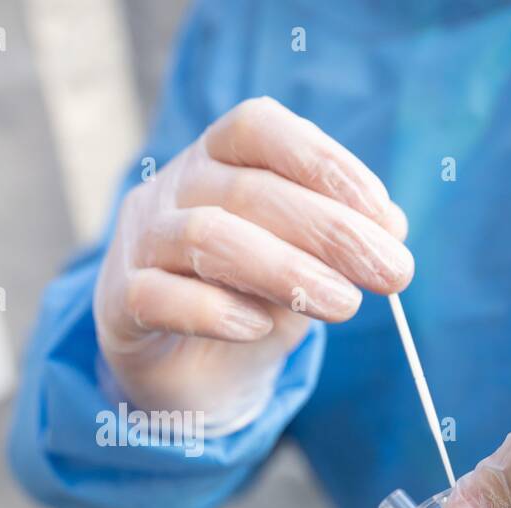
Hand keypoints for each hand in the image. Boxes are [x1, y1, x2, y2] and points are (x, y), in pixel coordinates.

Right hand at [94, 96, 412, 429]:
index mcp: (216, 159)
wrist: (186, 375)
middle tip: (391, 272)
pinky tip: (260, 330)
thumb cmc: (247, 302)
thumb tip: (390, 226)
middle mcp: (172, 188)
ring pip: (205, 236)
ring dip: (285, 269)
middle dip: (330, 230)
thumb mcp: (305, 267)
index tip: (383, 214)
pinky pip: (158, 296)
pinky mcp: (119, 302)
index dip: (322, 161)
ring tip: (343, 305)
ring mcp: (139, 242)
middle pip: (246, 189)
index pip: (259, 128)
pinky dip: (214, 311)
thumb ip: (338, 244)